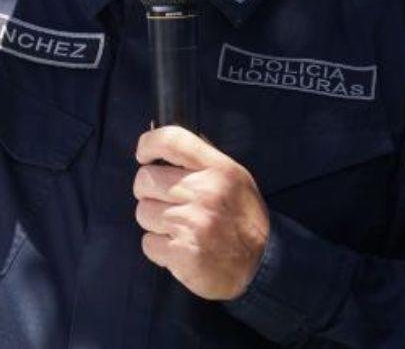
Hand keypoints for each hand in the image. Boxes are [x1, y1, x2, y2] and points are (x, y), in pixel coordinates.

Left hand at [133, 126, 269, 300]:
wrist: (262, 264)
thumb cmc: (244, 218)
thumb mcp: (235, 178)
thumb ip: (202, 160)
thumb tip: (164, 146)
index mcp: (218, 169)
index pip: (171, 140)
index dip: (149, 143)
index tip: (143, 154)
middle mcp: (204, 193)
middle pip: (145, 179)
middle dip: (150, 191)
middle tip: (167, 202)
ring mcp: (191, 223)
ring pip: (143, 212)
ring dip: (155, 222)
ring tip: (179, 227)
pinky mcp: (182, 253)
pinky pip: (148, 243)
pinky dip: (159, 248)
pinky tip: (180, 247)